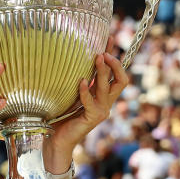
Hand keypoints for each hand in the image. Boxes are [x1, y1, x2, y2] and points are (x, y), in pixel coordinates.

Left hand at [45, 53, 129, 171]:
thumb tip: (72, 57)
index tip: (110, 39)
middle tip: (104, 52)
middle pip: (121, 80)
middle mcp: (106, 102)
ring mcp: (101, 111)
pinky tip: (81, 81)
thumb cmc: (61, 116)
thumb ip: (78, 80)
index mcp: (102, 95)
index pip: (116, 74)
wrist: (57, 140)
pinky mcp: (92, 118)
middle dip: (115, 64)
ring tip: (97, 58)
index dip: (115, 57)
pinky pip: (91, 102)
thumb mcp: (72, 93)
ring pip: (108, 88)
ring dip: (103, 72)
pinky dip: (85, 90)